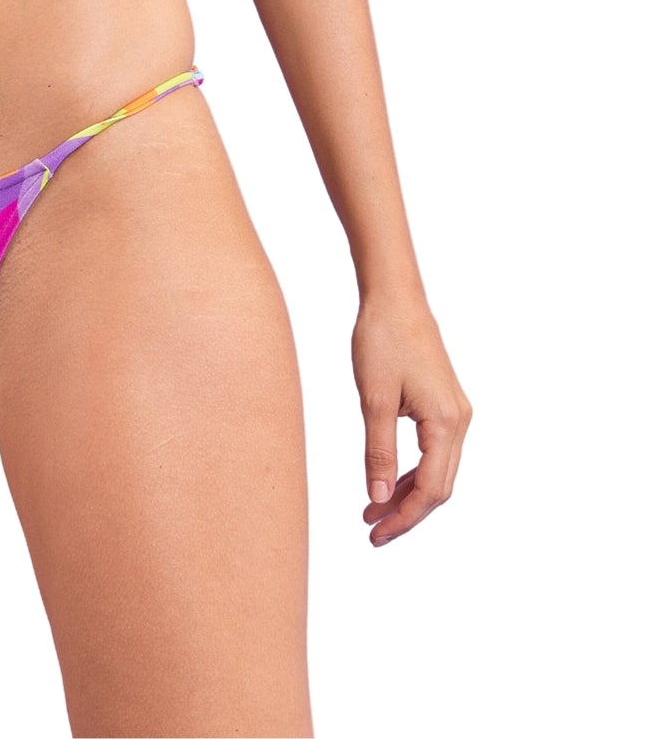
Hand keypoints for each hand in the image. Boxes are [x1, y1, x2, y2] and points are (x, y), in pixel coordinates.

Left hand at [351, 290, 470, 545]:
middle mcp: (460, 421)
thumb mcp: (373, 401)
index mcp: (446, 423)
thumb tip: (378, 499)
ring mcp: (456, 412)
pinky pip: (435, 451)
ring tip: (373, 509)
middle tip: (371, 529)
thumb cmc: (382, 340)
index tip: (375, 535)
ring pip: (438, 471)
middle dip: (406, 512)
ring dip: (408, 493)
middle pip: (439, 487)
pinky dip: (413, 470)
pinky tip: (388, 479)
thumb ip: (378, 453)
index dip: (404, 518)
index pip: (430, 490)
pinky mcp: (446, 403)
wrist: (394, 296)